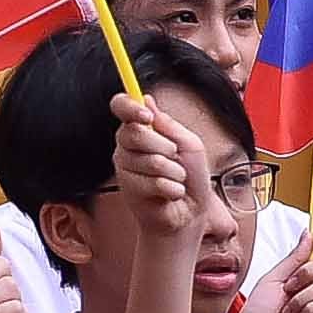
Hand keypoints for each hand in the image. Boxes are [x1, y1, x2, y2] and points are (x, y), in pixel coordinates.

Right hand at [109, 94, 207, 240]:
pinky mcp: (129, 189)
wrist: (190, 212)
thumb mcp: (189, 144)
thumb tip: (147, 99)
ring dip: (173, 172)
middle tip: (175, 157)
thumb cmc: (191, 177)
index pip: (121, 107)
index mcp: (140, 129)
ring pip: (149, 161)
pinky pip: (153, 183)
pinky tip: (171, 194)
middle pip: (133, 133)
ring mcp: (125, 168)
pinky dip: (172, 189)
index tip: (146, 116)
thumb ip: (168, 124)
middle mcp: (127, 146)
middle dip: (164, 146)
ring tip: (175, 180)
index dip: (129, 107)